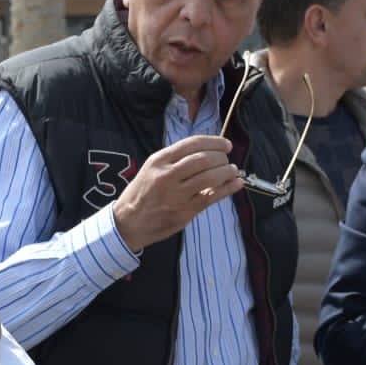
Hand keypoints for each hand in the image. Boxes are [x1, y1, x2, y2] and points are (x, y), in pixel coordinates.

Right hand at [110, 135, 241, 251]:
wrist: (128, 222)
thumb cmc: (142, 194)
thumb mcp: (152, 169)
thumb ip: (175, 160)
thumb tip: (207, 152)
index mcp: (159, 160)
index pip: (192, 144)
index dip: (214, 142)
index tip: (225, 144)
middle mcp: (168, 175)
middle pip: (204, 158)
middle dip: (222, 157)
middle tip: (227, 159)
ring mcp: (177, 194)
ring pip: (210, 177)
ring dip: (227, 171)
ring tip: (233, 171)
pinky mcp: (185, 211)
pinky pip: (212, 196)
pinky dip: (229, 189)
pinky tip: (237, 184)